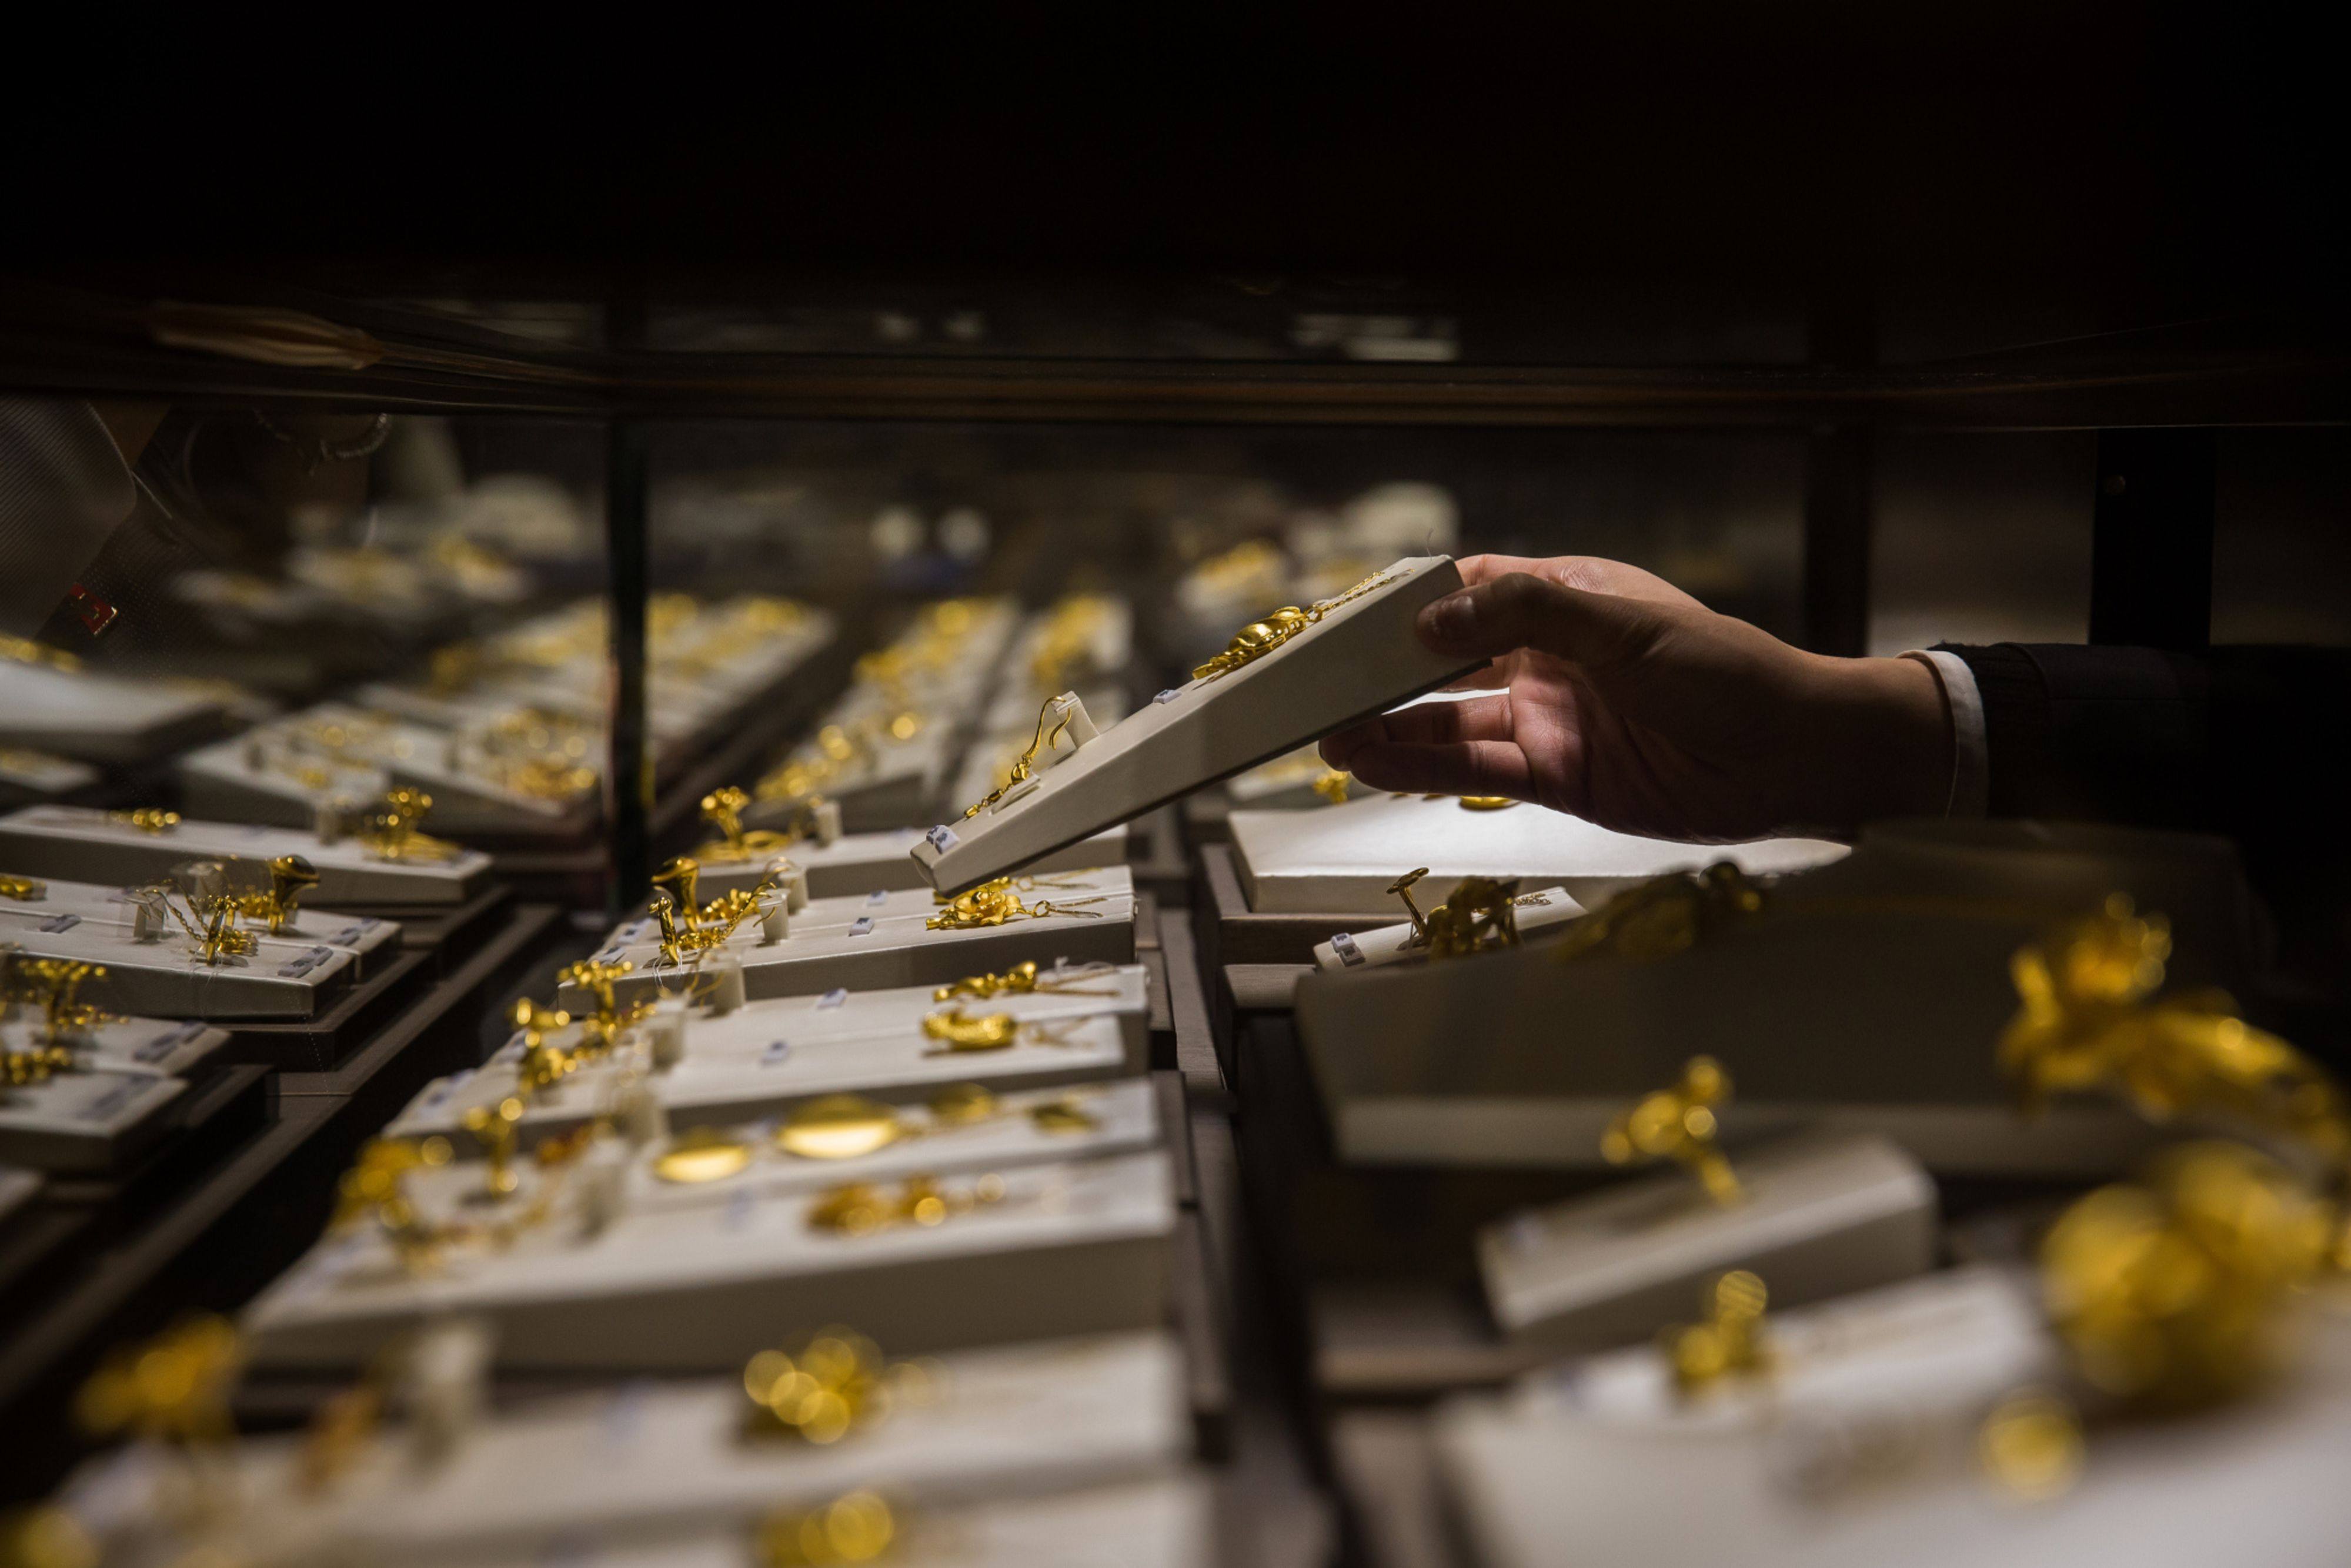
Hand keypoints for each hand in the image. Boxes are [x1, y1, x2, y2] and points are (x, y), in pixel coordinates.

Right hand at [1319, 554, 1953, 840]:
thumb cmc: (1728, 672)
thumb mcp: (1625, 625)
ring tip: (1328, 739)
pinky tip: (1376, 767)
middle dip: (1380, 676)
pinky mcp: (1556, 778)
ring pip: (1450, 723)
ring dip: (1390, 731)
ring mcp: (1548, 721)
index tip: (1346, 622)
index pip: (1468, 593)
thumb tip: (1431, 620)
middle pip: (1445, 664)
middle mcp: (1547, 660)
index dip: (1406, 606)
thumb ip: (1526, 615)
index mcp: (1565, 600)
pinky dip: (1423, 770)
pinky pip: (1475, 772)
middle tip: (1314, 690)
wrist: (1796, 755)